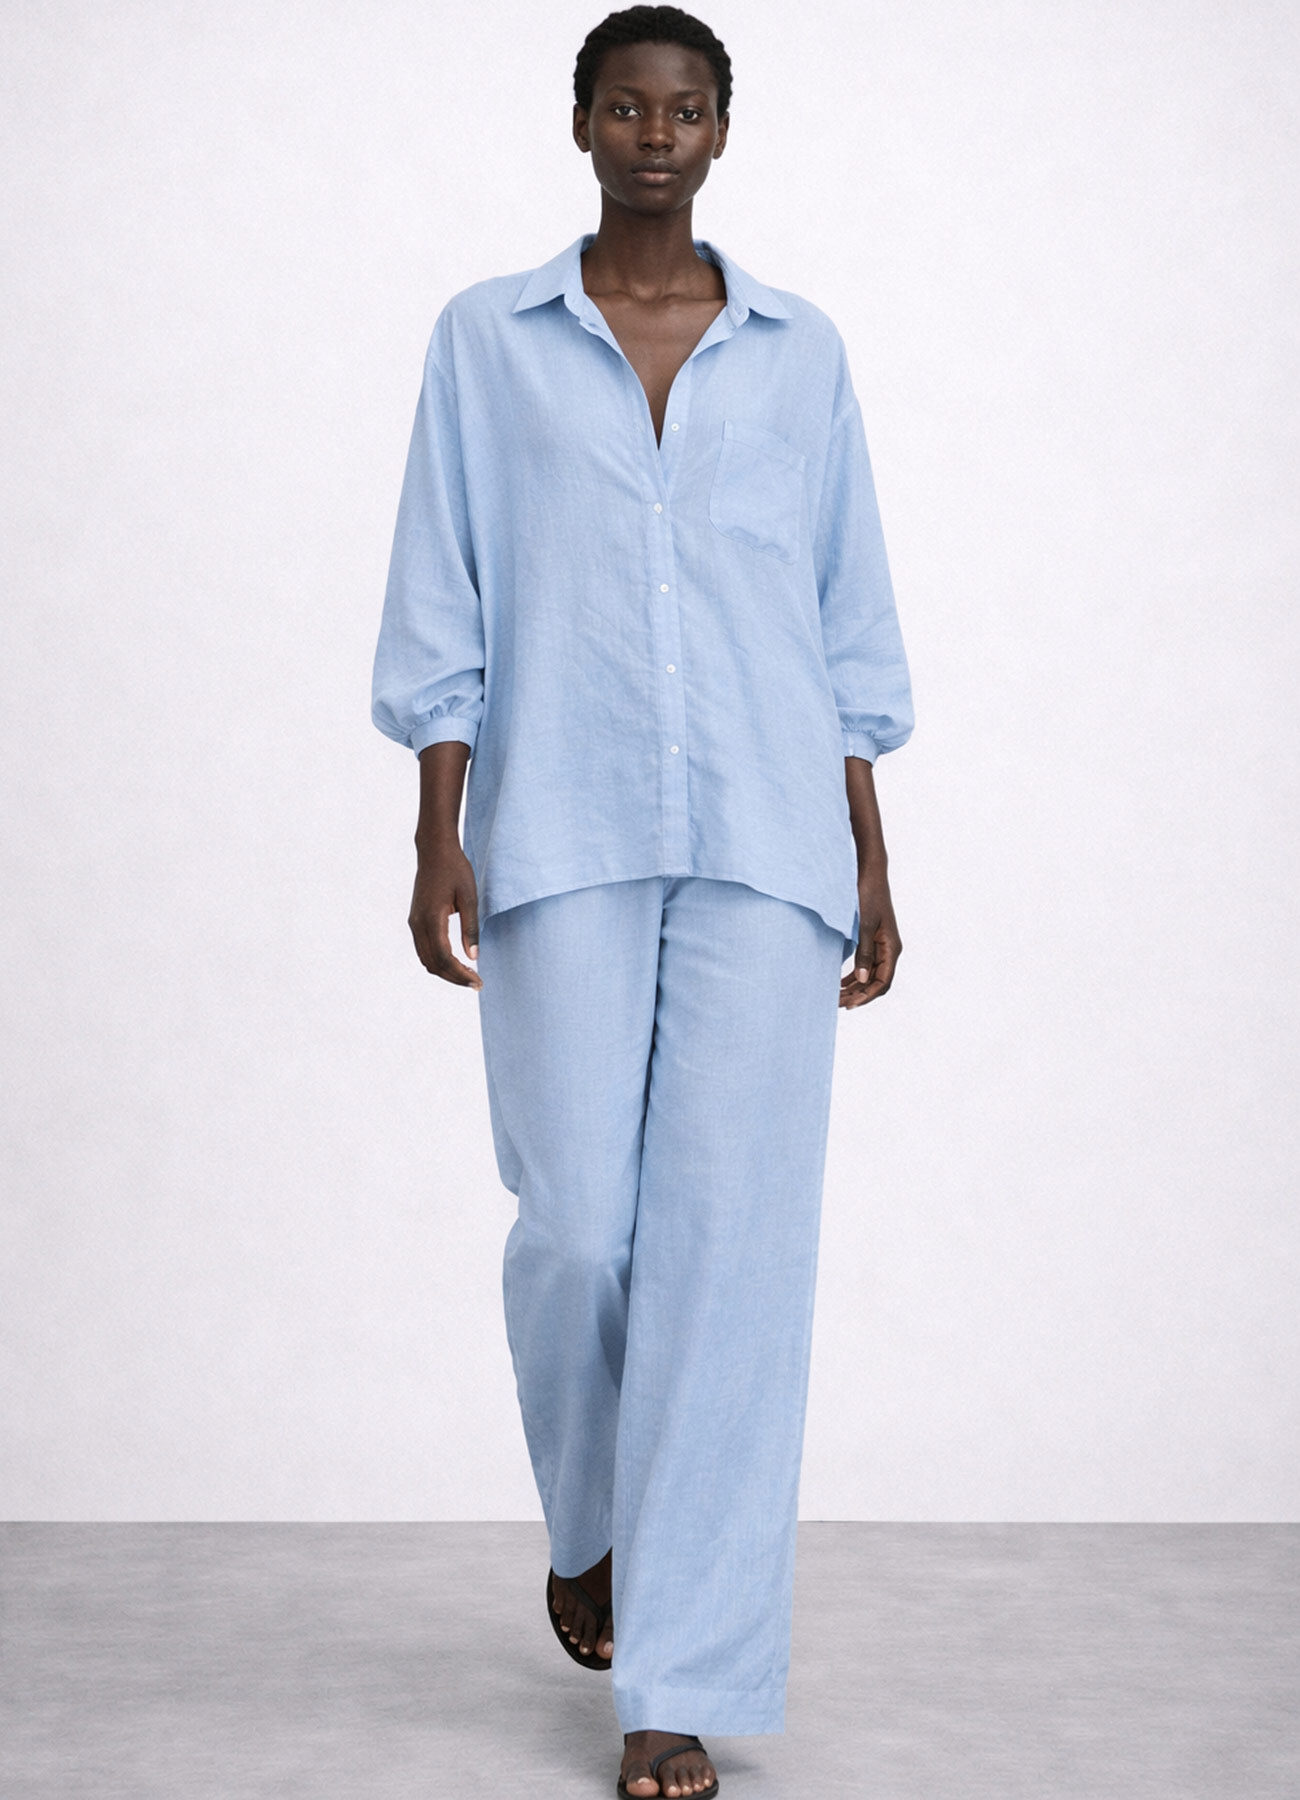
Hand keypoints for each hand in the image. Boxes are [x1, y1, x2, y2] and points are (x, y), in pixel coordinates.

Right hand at [408, 841, 481, 988]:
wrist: (434, 850)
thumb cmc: (455, 870)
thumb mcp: (469, 897)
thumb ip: (470, 928)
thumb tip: (474, 957)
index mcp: (431, 919)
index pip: (444, 958)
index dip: (460, 974)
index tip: (478, 982)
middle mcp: (418, 924)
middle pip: (433, 964)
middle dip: (454, 978)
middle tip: (476, 983)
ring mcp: (414, 923)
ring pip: (426, 960)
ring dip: (445, 971)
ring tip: (468, 975)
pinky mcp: (415, 920)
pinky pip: (424, 950)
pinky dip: (438, 961)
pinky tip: (455, 962)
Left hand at [839, 868, 900, 1008]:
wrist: (869, 873)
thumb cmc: (869, 895)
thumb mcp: (864, 926)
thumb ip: (864, 952)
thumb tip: (860, 980)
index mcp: (892, 947)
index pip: (882, 982)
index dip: (866, 996)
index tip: (849, 1004)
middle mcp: (890, 949)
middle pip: (876, 982)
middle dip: (859, 995)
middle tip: (838, 1004)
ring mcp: (882, 945)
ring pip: (870, 975)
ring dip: (855, 987)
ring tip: (837, 997)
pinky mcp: (872, 940)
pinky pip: (865, 964)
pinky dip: (854, 976)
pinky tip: (840, 982)